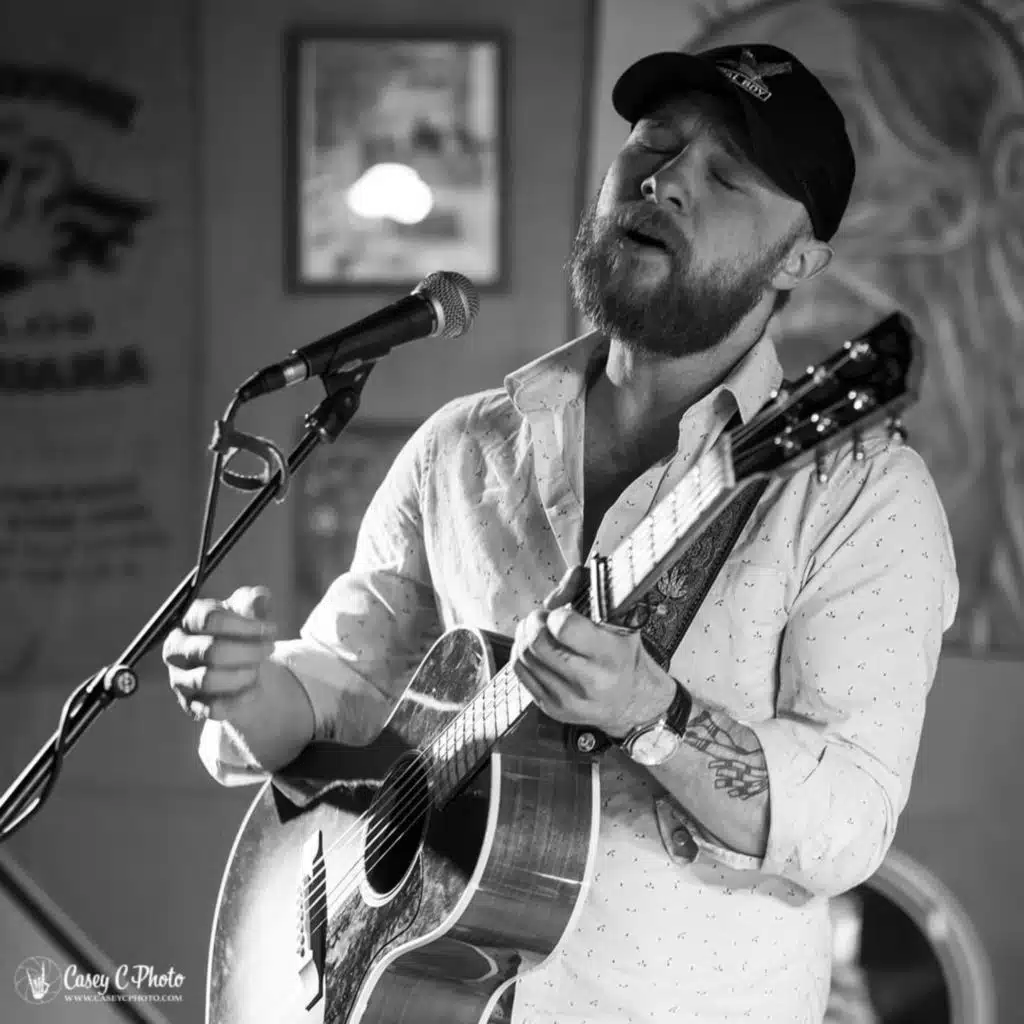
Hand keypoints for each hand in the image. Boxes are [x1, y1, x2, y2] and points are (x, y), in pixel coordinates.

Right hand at [162, 586, 277, 720]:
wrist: (238, 664)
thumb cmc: (239, 632)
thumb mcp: (248, 612)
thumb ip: (254, 602)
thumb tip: (261, 598)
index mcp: (189, 619)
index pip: (211, 619)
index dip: (246, 624)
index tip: (270, 628)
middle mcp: (176, 648)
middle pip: (211, 650)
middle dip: (249, 651)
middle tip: (270, 649)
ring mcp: (180, 678)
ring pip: (208, 680)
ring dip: (243, 675)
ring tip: (259, 669)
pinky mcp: (190, 704)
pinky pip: (213, 708)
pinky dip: (239, 700)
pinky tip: (255, 690)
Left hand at [511, 566, 676, 737]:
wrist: (631, 701)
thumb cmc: (623, 656)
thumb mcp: (619, 621)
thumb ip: (589, 593)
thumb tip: (569, 578)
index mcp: (611, 657)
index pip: (564, 627)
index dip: (556, 613)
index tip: (561, 612)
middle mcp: (590, 682)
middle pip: (538, 642)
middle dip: (534, 621)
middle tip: (542, 616)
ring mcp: (568, 699)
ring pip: (524, 656)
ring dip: (525, 634)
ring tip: (537, 628)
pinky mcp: (551, 708)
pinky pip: (520, 672)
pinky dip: (521, 652)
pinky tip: (533, 646)